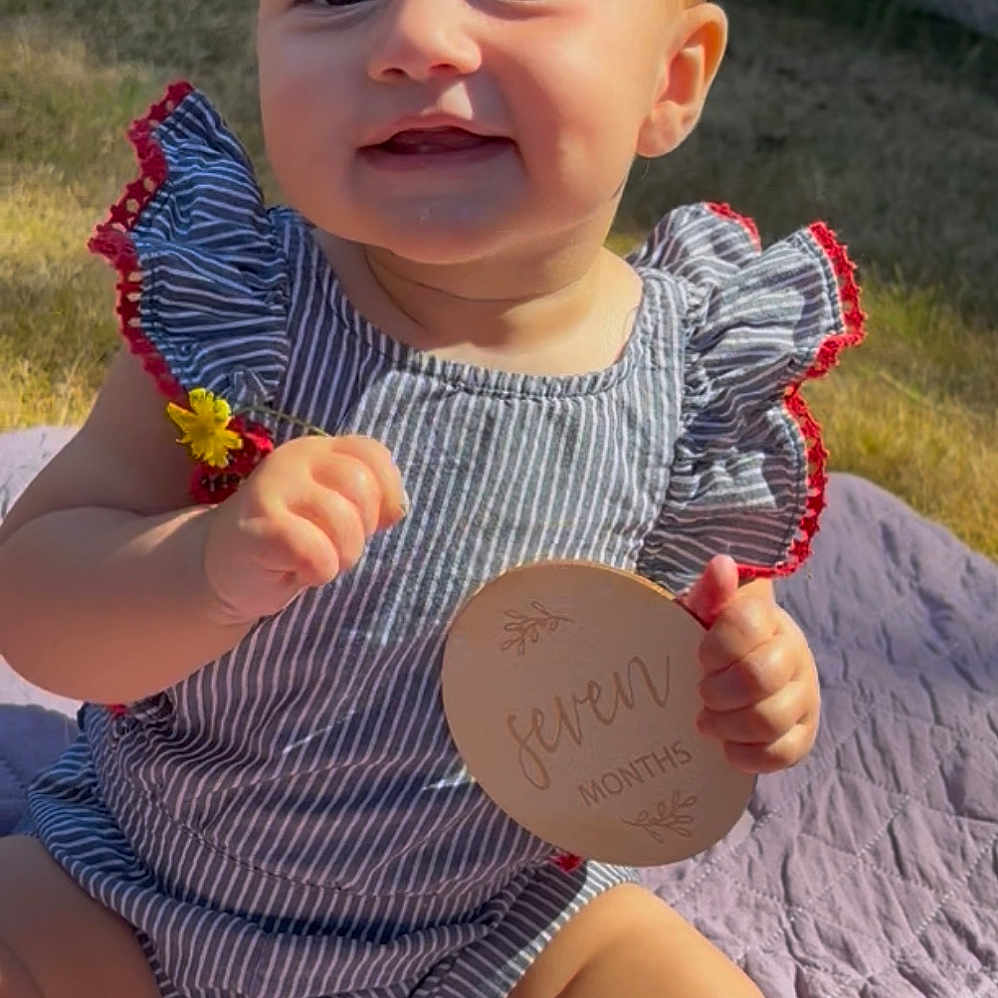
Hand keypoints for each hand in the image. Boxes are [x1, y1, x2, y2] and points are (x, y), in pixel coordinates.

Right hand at [201, 434, 408, 623]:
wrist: (222, 565)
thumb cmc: (290, 536)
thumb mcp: (333, 507)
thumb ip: (366, 497)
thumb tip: (398, 510)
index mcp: (318, 450)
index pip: (373, 453)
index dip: (388, 492)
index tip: (376, 523)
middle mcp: (294, 459)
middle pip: (362, 487)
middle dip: (363, 529)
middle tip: (337, 546)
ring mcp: (273, 489)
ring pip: (344, 522)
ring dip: (342, 556)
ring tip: (316, 560)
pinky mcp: (261, 527)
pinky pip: (317, 554)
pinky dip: (319, 572)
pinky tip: (296, 570)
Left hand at [680, 555, 819, 773]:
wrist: (734, 674)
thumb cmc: (711, 640)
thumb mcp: (703, 614)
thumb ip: (711, 592)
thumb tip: (723, 564)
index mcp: (768, 618)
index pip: (745, 625)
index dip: (714, 648)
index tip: (700, 657)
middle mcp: (794, 654)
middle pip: (758, 677)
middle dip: (718, 691)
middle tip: (701, 692)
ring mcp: (803, 696)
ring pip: (769, 719)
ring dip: (727, 725)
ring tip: (706, 721)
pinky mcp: (804, 735)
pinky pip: (782, 754)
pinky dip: (746, 755)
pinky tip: (727, 745)